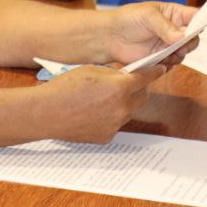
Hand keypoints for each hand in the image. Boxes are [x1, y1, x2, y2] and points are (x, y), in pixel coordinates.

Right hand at [41, 64, 167, 142]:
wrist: (46, 113)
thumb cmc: (65, 88)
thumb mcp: (92, 70)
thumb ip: (113, 74)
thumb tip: (125, 75)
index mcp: (120, 88)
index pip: (145, 78)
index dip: (154, 72)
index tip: (160, 69)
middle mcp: (121, 108)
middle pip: (142, 97)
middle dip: (140, 89)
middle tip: (131, 83)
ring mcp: (114, 125)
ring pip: (129, 111)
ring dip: (124, 103)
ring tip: (107, 98)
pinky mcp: (106, 137)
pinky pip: (115, 124)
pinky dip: (111, 117)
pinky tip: (96, 111)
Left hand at [102, 1, 197, 65]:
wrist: (109, 37)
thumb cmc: (127, 19)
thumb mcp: (148, 16)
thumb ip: (166, 26)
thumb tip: (182, 36)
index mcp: (173, 13)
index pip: (194, 16)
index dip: (201, 21)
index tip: (200, 28)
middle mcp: (174, 29)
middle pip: (193, 37)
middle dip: (190, 43)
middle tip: (180, 46)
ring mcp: (167, 44)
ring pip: (184, 52)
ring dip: (178, 55)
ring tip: (166, 54)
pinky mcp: (160, 58)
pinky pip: (172, 63)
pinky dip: (169, 64)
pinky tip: (159, 61)